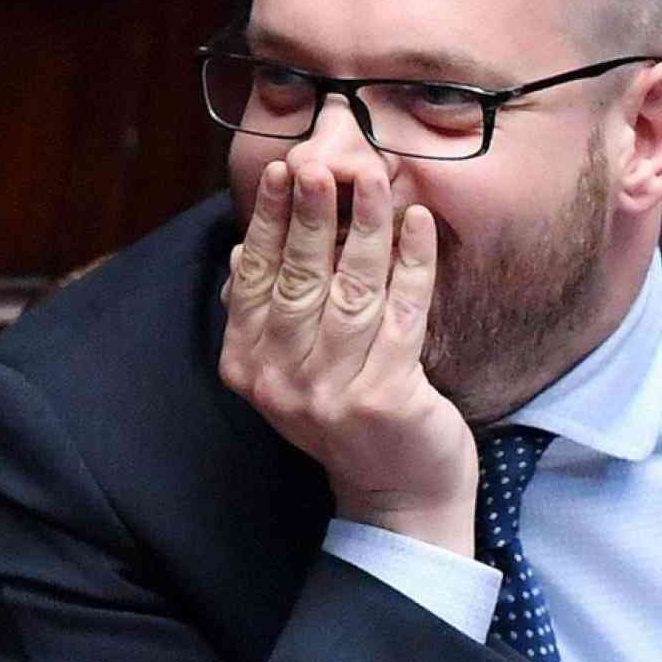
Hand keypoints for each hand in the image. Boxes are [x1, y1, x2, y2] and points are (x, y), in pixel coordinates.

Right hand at [219, 160, 478, 555]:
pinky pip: (402, 313)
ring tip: (374, 175)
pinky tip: (418, 223)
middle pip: (299, 279)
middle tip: (322, 160)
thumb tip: (243, 250)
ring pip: (350, 290)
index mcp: (248, 368)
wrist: (399, 501)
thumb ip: (267, 318)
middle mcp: (282, 382)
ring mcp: (333, 392)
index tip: (284, 171)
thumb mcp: (291, 372)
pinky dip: (412, 263)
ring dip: (364, 226)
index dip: (272, 222)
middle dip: (312, 212)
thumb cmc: (348, 420)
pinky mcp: (387, 397)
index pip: (256, 280)